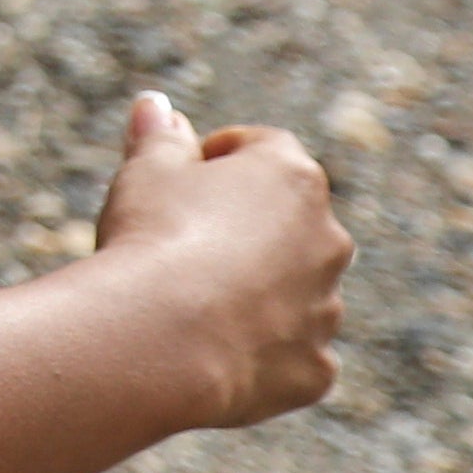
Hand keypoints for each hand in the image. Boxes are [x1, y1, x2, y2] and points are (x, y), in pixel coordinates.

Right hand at [83, 91, 346, 427]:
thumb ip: (158, 136)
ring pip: (294, 291)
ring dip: (258, 291)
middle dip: (246, 229)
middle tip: (183, 242)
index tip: (183, 175)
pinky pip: (290, 353)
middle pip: (287, 223)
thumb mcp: (145, 171)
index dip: (219, 157)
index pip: (263, 148)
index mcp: (293, 177)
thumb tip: (156, 104)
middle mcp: (327, 239)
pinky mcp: (316, 368)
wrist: (163, 339)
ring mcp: (327, 308)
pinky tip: (209, 351)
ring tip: (191, 304)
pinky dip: (260, 351)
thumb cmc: (155, 238)